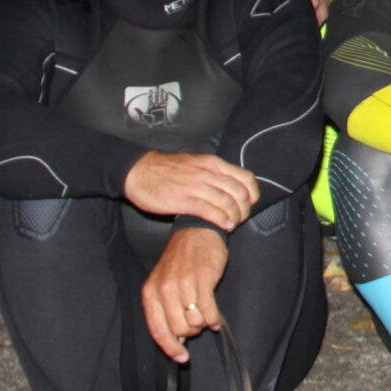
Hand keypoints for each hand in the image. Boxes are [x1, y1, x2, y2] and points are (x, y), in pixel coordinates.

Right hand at [124, 150, 259, 232]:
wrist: (138, 171)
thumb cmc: (167, 170)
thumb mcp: (196, 164)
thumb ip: (213, 173)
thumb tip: (231, 187)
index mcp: (213, 163)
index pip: (245, 177)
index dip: (252, 194)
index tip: (249, 204)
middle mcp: (207, 173)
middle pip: (239, 192)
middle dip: (245, 208)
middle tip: (241, 218)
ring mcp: (195, 186)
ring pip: (227, 202)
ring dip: (235, 216)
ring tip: (233, 224)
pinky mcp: (183, 200)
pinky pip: (210, 211)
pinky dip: (221, 220)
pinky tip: (225, 226)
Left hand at [140, 227, 231, 361]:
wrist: (197, 232)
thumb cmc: (181, 261)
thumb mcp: (165, 284)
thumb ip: (165, 311)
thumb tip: (176, 340)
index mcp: (151, 292)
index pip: (158, 330)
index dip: (170, 348)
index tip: (181, 358)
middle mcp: (164, 289)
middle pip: (179, 329)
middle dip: (191, 332)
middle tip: (197, 324)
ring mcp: (183, 284)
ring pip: (194, 322)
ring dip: (203, 324)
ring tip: (206, 316)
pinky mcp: (203, 279)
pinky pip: (209, 311)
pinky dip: (214, 319)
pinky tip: (216, 319)